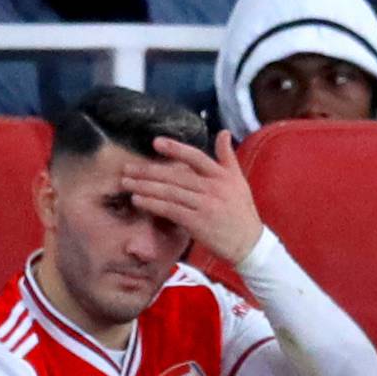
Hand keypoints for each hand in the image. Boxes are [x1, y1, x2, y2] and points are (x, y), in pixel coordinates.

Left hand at [122, 131, 263, 264]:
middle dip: (148, 171)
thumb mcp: (238, 180)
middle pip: (175, 176)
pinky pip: (170, 210)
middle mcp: (213, 188)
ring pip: (169, 192)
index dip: (175, 148)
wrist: (249, 243)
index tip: (155, 142)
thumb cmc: (241, 211)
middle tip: (127, 168)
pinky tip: (138, 201)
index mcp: (222, 176)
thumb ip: (228, 156)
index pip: (196, 157)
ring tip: (127, 183)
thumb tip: (223, 132)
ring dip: (145, 187)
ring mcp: (205, 205)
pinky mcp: (198, 222)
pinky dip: (152, 204)